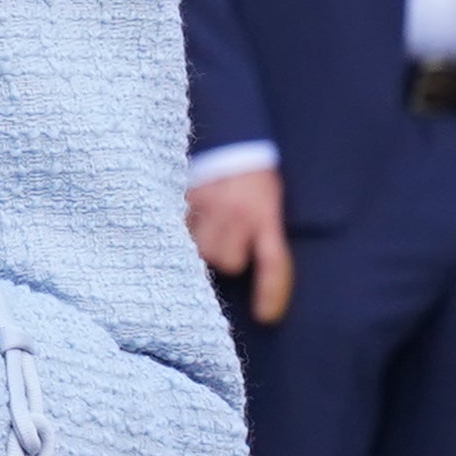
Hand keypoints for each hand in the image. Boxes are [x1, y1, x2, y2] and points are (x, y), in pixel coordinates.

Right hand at [186, 161, 292, 325]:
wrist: (235, 138)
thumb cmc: (256, 176)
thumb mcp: (272, 203)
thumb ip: (264, 232)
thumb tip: (245, 269)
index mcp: (267, 215)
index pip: (273, 262)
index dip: (270, 292)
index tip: (265, 317)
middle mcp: (240, 214)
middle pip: (228, 262)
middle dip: (227, 254)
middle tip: (228, 234)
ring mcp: (212, 206)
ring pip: (202, 250)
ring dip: (204, 242)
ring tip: (209, 221)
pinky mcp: (189, 197)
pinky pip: (182, 228)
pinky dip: (185, 227)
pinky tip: (191, 214)